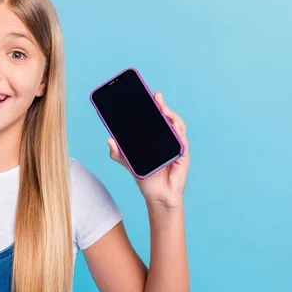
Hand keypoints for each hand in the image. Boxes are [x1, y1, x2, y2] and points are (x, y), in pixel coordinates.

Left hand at [108, 91, 189, 208]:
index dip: (154, 107)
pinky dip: (178, 131)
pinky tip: (173, 125)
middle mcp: (167, 139)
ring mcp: (176, 146)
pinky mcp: (183, 155)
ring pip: (177, 126)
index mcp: (155, 138)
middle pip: (167, 118)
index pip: (155, 119)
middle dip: (163, 106)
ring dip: (172, 115)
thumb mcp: (128, 163)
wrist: (157, 196)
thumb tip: (109, 139)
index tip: (148, 96)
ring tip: (163, 108)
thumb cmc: (145, 177)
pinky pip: (182, 140)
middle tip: (156, 97)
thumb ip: (117, 153)